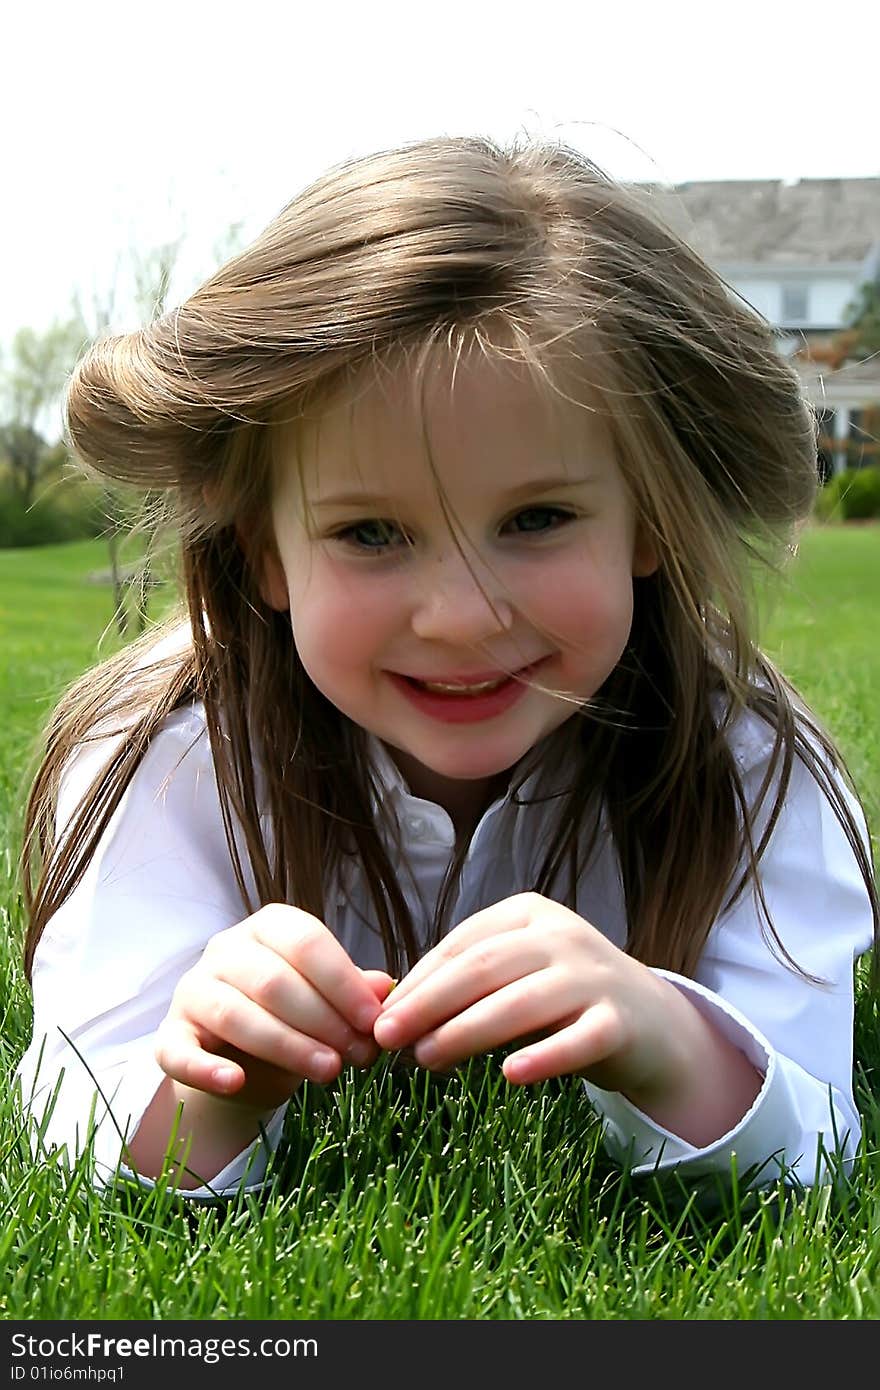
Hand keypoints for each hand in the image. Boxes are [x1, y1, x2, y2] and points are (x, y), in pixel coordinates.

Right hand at [155, 904, 394, 1111]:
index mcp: (268, 927)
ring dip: (286, 1045)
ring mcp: (192, 990)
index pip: (307, 942)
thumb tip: (386, 986)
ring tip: (327, 1072)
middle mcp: (224, 949)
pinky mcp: (170, 1034)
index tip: (374, 1021)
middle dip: (322, 1020)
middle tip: (358, 1055)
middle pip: (273, 981)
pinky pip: (180, 1051)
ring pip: (236, 1015)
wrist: (242, 1057)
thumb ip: (354, 991)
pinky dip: (206, 1068)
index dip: (343, 982)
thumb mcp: (328, 999)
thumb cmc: (294, 1015)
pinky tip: (235, 1083)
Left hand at [372, 892, 699, 1101]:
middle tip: (387, 1038)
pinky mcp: (621, 1022)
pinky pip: (579, 1040)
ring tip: (427, 1059)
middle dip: (429, 1003)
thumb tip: (390, 1013)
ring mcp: (594, 976)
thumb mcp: (515, 976)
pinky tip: (510, 1075)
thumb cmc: (561, 998)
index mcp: (528, 914)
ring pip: (522, 1002)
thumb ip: (462, 985)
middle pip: (484, 968)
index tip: (379, 1018)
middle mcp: (562, 936)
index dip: (416, 983)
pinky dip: (545, 1056)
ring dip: (467, 1031)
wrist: (651, 1022)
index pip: (460, 946)